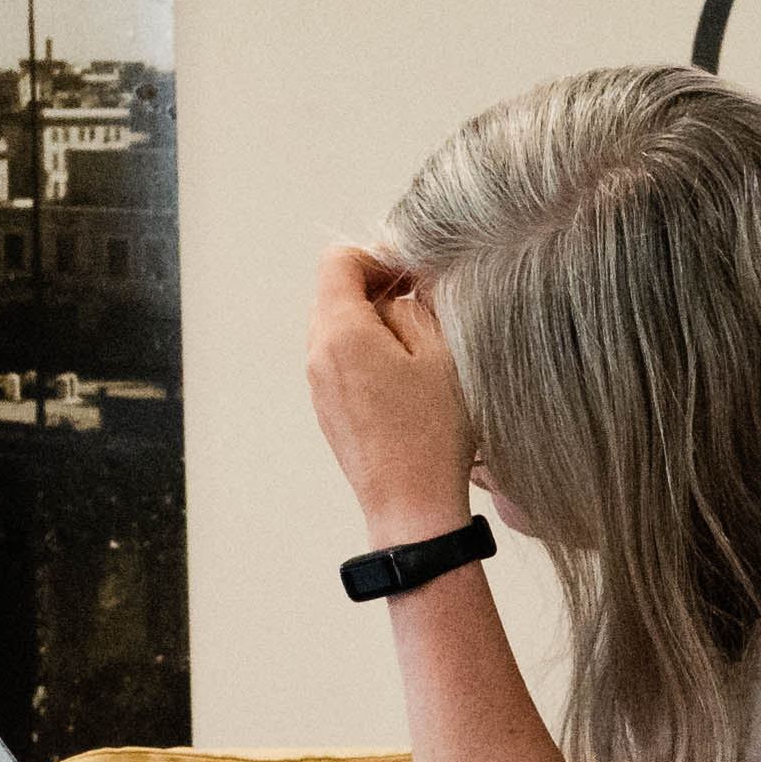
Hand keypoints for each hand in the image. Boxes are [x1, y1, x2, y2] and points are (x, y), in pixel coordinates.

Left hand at [305, 245, 476, 546]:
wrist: (412, 505)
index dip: (380, 257)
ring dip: (374, 324)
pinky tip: (405, 381)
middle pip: (335, 292)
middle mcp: (318, 354)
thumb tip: (405, 288)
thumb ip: (418, 306)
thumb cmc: (432, 432)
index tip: (414, 277)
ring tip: (419, 349)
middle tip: (424, 308)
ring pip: (338, 327)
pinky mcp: (327, 408)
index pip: (339, 260)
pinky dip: (368, 353)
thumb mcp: (442, 353)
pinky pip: (340, 360)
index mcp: (341, 332)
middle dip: (378, 290)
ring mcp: (318, 384)